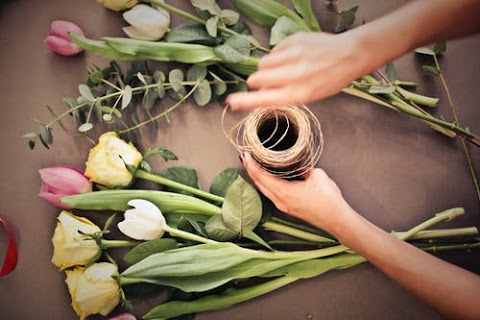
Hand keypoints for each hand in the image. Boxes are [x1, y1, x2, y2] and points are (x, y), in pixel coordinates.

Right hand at [227, 32, 363, 110]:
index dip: (244, 101)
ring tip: (284, 68)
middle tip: (268, 81)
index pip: (264, 99)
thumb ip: (283, 95)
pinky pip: (274, 50)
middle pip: (256, 78)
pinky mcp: (293, 40)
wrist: (349, 55)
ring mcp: (293, 55)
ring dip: (268, 68)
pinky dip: (279, 55)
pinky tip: (293, 56)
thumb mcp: (308, 95)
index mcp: (298, 93)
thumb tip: (259, 94)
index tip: (231, 101)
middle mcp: (294, 74)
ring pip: (263, 63)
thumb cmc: (329, 79)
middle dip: (257, 81)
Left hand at [242, 152, 352, 233]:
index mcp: (284, 192)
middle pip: (258, 183)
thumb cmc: (328, 200)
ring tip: (253, 165)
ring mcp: (283, 206)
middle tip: (245, 156)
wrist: (337, 220)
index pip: (260, 176)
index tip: (245, 154)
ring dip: (257, 177)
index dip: (251, 164)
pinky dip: (266, 184)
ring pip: (263, 190)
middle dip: (250, 169)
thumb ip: (304, 168)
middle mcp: (280, 200)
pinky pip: (271, 194)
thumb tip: (298, 167)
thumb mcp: (317, 175)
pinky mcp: (288, 209)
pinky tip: (267, 178)